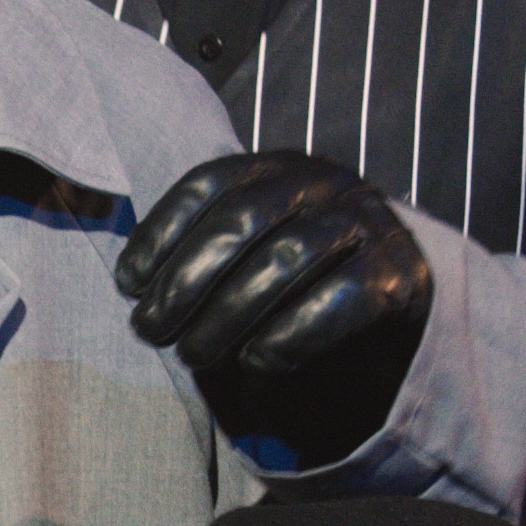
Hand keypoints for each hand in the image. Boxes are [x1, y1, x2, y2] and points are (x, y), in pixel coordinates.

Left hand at [116, 148, 433, 375]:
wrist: (393, 305)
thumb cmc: (297, 281)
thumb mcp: (248, 251)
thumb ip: (201, 252)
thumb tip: (133, 285)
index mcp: (277, 167)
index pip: (208, 184)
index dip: (159, 233)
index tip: (128, 284)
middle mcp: (323, 182)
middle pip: (242, 221)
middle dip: (185, 280)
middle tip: (149, 329)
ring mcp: (364, 222)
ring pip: (285, 259)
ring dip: (226, 313)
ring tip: (191, 353)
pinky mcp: (397, 274)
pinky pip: (337, 299)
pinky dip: (289, 332)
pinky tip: (257, 358)